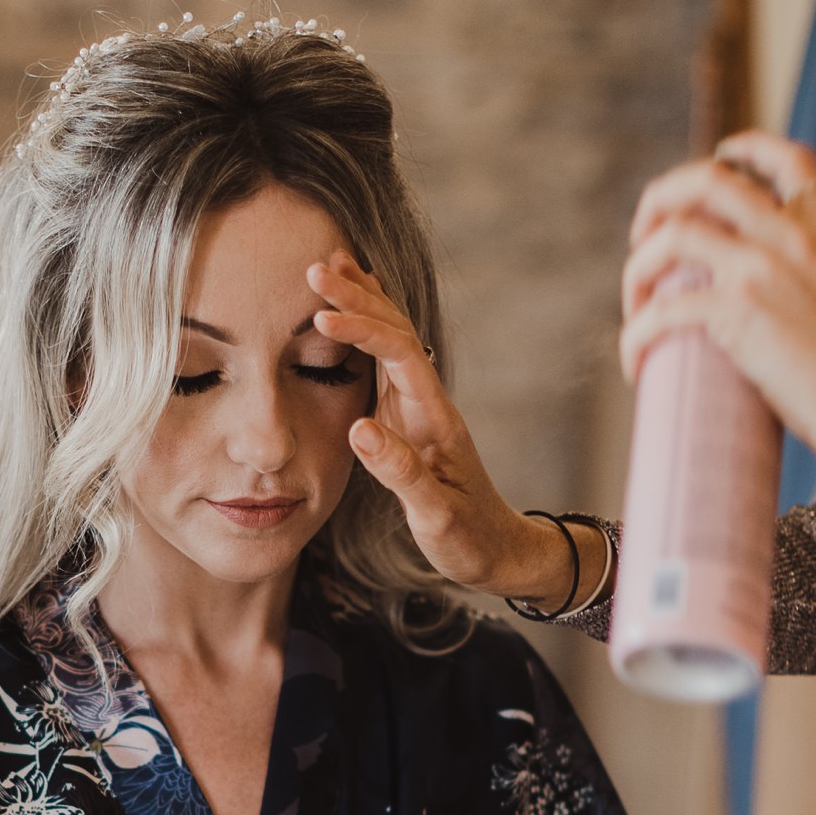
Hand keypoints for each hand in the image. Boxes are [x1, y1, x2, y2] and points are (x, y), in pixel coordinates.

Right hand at [306, 255, 598, 609]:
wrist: (498, 549)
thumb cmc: (468, 539)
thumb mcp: (434, 516)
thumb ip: (399, 473)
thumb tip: (359, 428)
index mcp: (435, 420)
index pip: (399, 355)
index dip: (363, 330)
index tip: (321, 317)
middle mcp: (429, 403)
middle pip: (397, 332)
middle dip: (359, 297)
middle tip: (317, 267)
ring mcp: (418, 406)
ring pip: (392, 337)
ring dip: (363, 300)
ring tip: (331, 265)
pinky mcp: (407, 416)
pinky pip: (387, 360)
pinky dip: (369, 326)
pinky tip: (356, 306)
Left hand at [618, 131, 815, 468]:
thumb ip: (796, 283)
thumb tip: (745, 301)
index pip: (791, 160)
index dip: (748, 147)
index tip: (720, 155)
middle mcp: (789, 237)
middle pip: (707, 180)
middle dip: (658, 202)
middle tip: (641, 239)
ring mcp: (762, 270)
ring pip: (672, 236)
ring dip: (636, 271)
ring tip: (634, 309)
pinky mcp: (739, 312)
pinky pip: (663, 310)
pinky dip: (635, 335)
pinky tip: (633, 362)